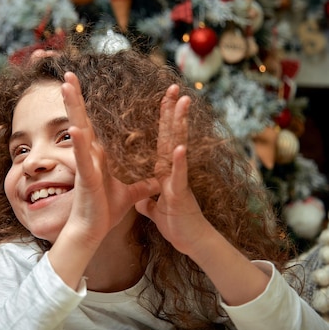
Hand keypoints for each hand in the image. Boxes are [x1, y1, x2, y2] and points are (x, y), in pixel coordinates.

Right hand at [61, 72, 158, 245]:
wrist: (93, 231)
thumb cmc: (104, 211)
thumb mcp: (129, 194)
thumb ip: (142, 185)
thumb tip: (157, 181)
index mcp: (99, 156)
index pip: (93, 124)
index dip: (88, 104)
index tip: (81, 84)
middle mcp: (89, 155)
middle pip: (81, 120)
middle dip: (74, 97)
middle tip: (67, 74)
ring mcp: (86, 165)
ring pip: (78, 131)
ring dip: (72, 109)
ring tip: (65, 88)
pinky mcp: (87, 179)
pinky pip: (84, 159)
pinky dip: (80, 145)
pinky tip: (76, 129)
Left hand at [134, 84, 213, 255]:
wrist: (191, 242)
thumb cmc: (176, 223)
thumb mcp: (155, 207)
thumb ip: (147, 197)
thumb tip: (139, 194)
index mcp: (164, 170)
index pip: (162, 139)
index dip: (163, 119)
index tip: (163, 97)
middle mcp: (173, 170)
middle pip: (172, 135)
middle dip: (173, 112)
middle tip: (175, 87)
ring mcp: (178, 179)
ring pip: (178, 148)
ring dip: (180, 126)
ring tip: (182, 104)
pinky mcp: (180, 194)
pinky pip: (180, 175)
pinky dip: (180, 162)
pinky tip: (180, 147)